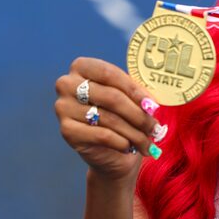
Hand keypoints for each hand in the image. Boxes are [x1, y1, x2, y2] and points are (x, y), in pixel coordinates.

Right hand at [54, 57, 165, 181]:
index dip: (135, 90)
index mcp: (82, 67)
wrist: (109, 151)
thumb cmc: (122, 116)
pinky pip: (102, 135)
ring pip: (109, 119)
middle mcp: (67, 84)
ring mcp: (63, 107)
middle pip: (111, 97)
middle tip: (156, 127)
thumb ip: (139, 94)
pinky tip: (130, 147)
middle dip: (138, 115)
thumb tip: (151, 103)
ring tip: (148, 142)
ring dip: (134, 133)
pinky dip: (121, 142)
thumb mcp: (130, 99)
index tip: (153, 105)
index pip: (111, 74)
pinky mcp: (66, 130)